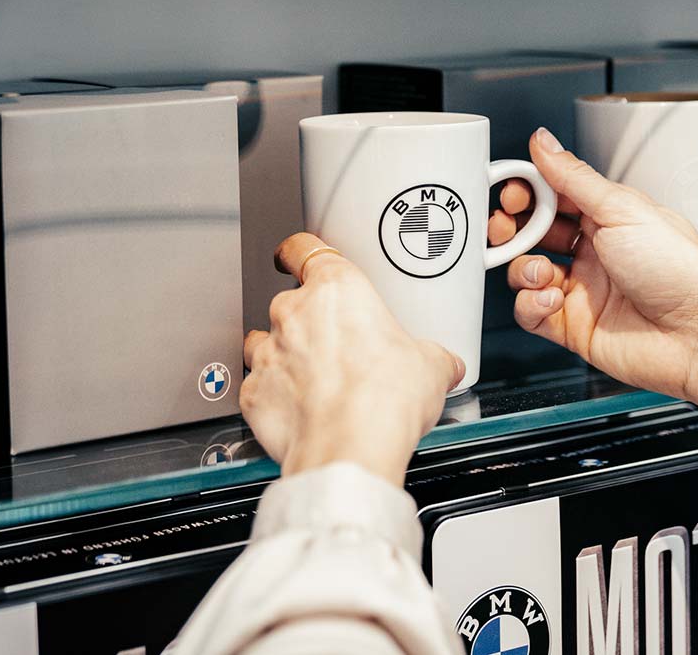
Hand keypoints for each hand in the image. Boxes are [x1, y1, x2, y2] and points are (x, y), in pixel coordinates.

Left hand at [240, 233, 465, 484]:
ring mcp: (268, 352)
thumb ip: (433, 357)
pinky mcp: (252, 393)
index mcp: (337, 289)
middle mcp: (294, 313)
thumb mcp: (431, 366)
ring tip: (315, 382)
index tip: (297, 257)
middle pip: (289, 303)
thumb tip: (445, 365)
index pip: (303, 249)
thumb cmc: (385, 398)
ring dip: (285, 356)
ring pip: (265, 342)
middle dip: (309, 323)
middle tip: (339, 349)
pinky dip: (273, 397)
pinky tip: (298, 412)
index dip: (298, 252)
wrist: (350, 448)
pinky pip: (258, 387)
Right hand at [489, 128, 697, 463]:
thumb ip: (574, 177)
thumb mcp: (623, 210)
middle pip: (534, 232)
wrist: (697, 336)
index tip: (512, 187)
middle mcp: (595, 251)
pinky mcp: (573, 327)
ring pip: (527, 272)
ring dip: (523, 267)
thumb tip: (545, 142)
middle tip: (506, 226)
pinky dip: (531, 304)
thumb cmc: (679, 271)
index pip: (555, 194)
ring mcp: (583, 290)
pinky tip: (551, 298)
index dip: (529, 189)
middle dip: (513, 227)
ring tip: (542, 271)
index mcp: (610, 217)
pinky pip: (532, 312)